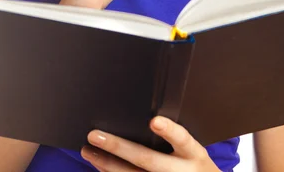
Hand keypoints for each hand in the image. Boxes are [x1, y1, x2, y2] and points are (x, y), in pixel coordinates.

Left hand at [80, 116, 220, 170]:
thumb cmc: (195, 166)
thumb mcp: (195, 152)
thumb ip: (176, 138)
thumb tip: (147, 117)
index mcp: (193, 155)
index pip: (182, 139)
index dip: (169, 131)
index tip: (154, 121)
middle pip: (146, 160)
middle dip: (118, 146)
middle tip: (94, 134)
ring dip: (106, 164)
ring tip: (88, 150)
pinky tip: (98, 166)